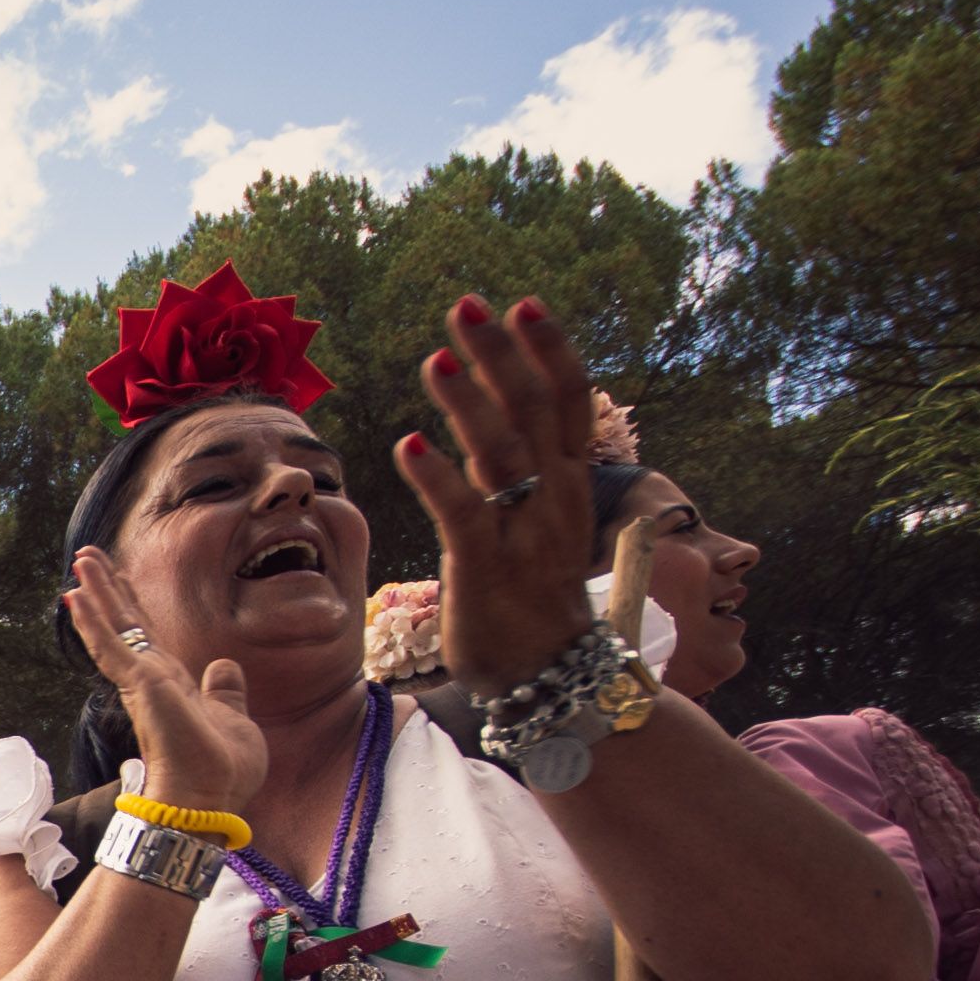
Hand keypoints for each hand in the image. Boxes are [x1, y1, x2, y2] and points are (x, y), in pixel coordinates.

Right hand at [62, 550, 265, 815]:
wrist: (209, 798)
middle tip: (87, 556)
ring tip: (80, 560)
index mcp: (171, 687)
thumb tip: (223, 666)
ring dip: (96, 593)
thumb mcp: (234, 719)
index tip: (119, 579)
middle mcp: (151, 682)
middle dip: (107, 588)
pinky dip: (92, 622)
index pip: (146, 637)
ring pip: (113, 628)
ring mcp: (142, 684)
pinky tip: (74, 597)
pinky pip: (110, 647)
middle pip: (124, 624)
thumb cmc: (222, 772)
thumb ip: (225, 693)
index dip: (131, 606)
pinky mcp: (139, 686)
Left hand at [393, 295, 600, 697]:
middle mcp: (555, 500)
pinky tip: (409, 444)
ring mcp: (523, 534)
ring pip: (501, 455)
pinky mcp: (484, 569)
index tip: (523, 303)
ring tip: (435, 359)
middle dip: (500, 355)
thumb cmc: (533, 594)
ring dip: (467, 404)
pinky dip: (437, 477)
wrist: (548, 676)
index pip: (568, 403)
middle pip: (534, 412)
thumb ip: (522, 469)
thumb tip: (499, 416)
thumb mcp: (538, 521)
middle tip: (467, 306)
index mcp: (570, 484)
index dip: (549, 350)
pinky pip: (462, 514)